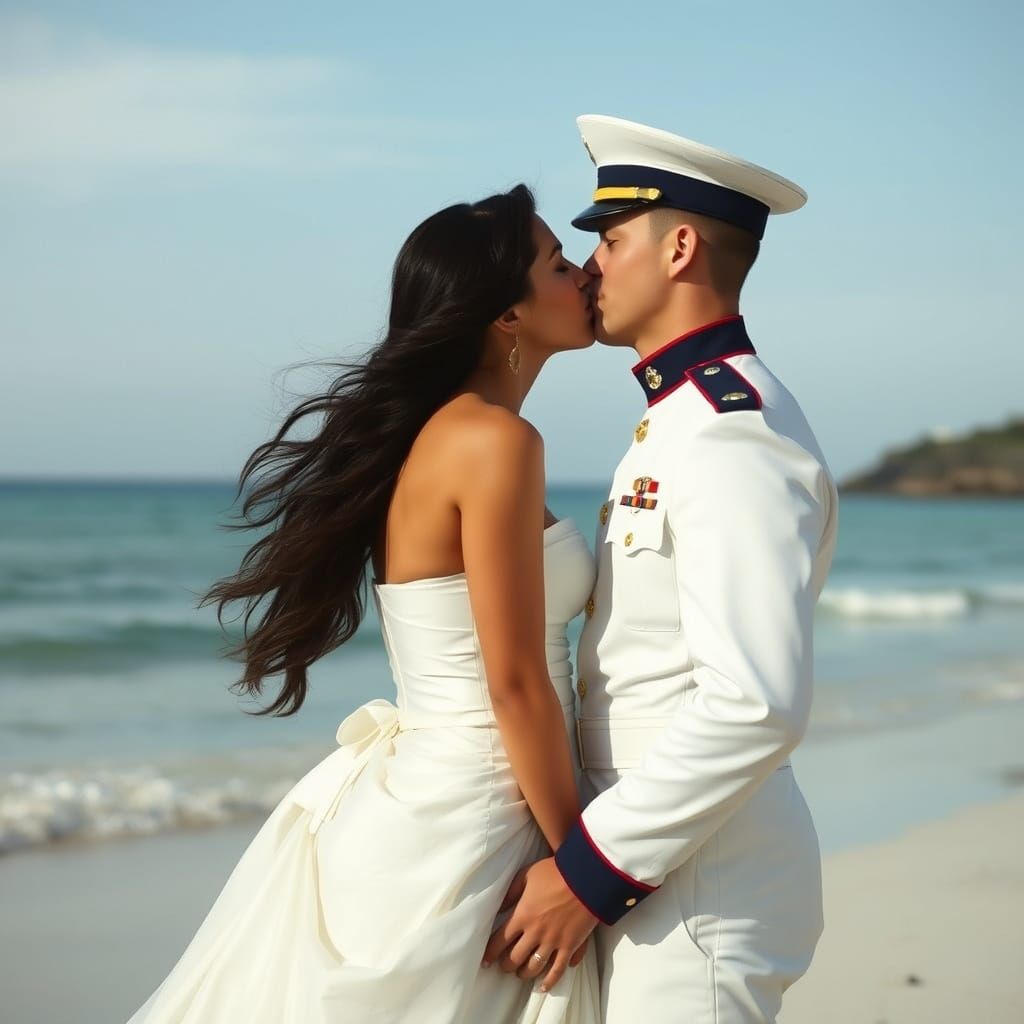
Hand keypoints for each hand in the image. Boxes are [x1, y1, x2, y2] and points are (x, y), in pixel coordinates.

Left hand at [483, 856, 597, 991]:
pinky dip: (550, 982)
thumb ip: (511, 892)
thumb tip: (498, 907)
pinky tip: (543, 987)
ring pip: (534, 967)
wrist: (586, 877)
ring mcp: (553, 941)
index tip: (486, 961)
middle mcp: (535, 932)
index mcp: (522, 915)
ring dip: (524, 973)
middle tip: (504, 966)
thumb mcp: (527, 875)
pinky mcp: (570, 946)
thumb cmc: (555, 872)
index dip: (490, 953)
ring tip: (521, 974)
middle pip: (515, 958)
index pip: (500, 941)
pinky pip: (558, 970)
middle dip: (507, 965)